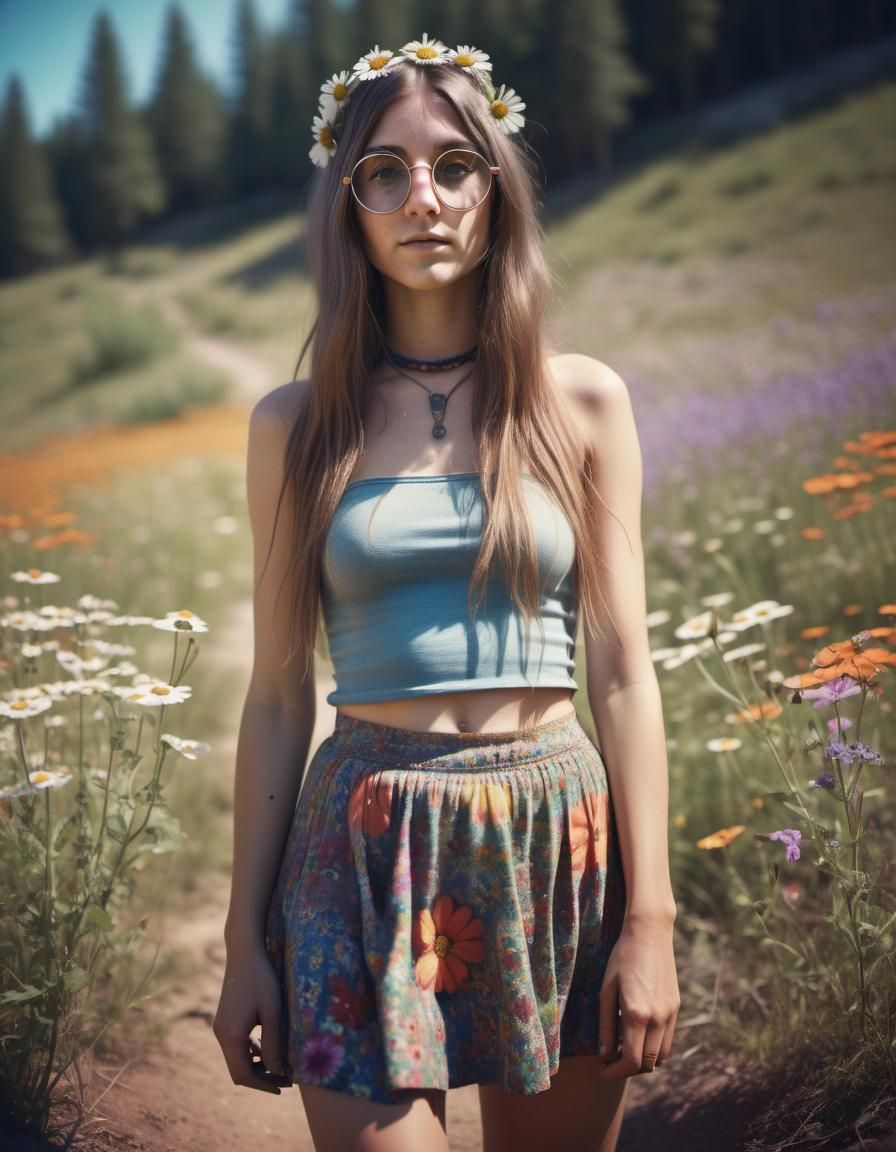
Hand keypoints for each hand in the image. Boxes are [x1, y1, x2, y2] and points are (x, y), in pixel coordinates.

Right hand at [213, 943, 294, 1093]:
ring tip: (280, 1064)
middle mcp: (221, 1035)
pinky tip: (266, 1046)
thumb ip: (273, 1043)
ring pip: (237, 1059)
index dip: (264, 1085)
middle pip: (238, 1070)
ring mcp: (220, 1027)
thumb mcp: (272, 1012)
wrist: (244, 952)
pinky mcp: (224, 1020)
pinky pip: (236, 1046)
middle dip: (262, 1077)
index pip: (244, 1075)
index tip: (284, 1087)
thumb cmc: (261, 979)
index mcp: (231, 1036)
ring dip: (257, 1065)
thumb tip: (278, 1072)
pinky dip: (250, 1052)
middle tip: (286, 1079)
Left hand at [596, 917, 679, 1078]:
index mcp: (637, 1014)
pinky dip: (654, 1045)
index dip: (615, 1071)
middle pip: (647, 1063)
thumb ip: (606, 1024)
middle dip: (628, 1068)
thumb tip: (605, 1053)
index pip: (630, 1060)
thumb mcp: (606, 989)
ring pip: (661, 1055)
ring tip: (624, 1047)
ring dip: (643, 1059)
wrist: (650, 932)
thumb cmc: (622, 957)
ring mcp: (670, 1013)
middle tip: (611, 1060)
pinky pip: (668, 1039)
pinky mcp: (676, 1007)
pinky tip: (638, 1032)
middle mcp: (658, 1018)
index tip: (602, 1069)